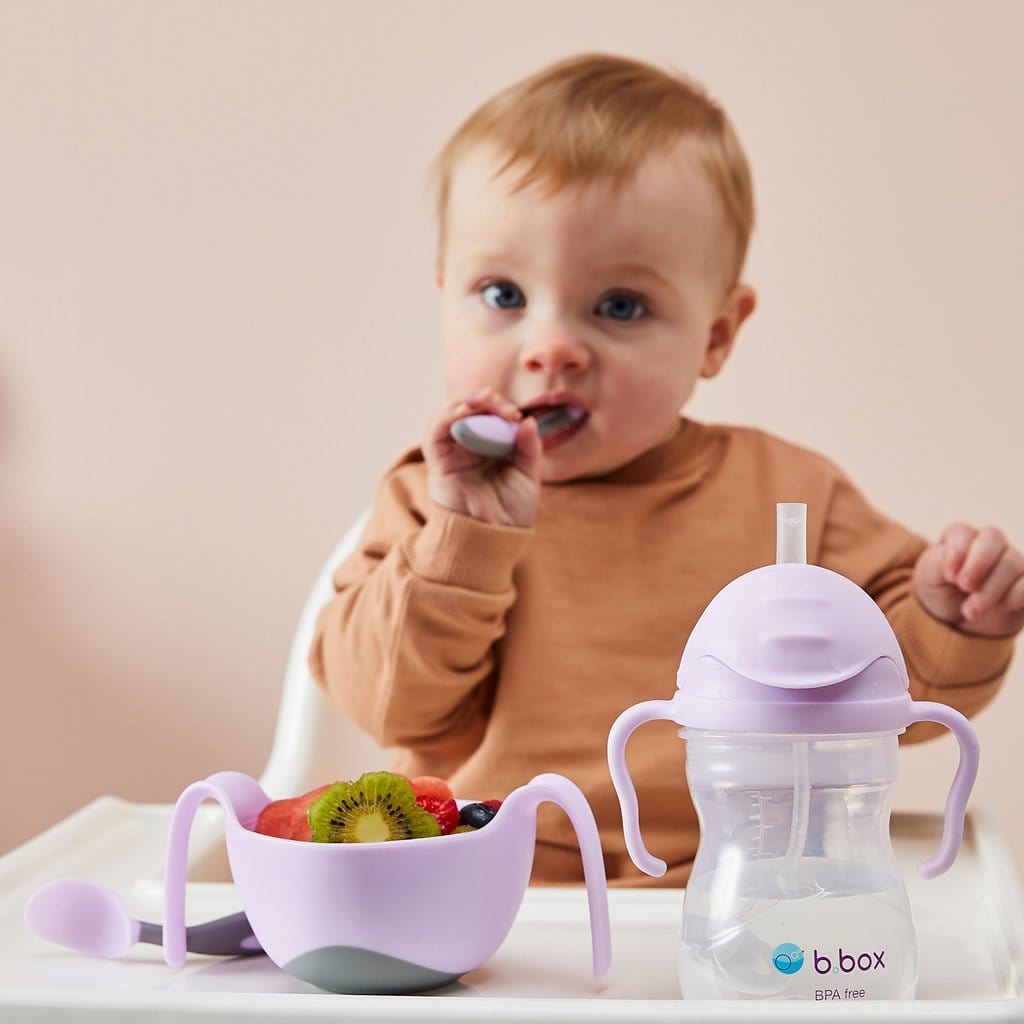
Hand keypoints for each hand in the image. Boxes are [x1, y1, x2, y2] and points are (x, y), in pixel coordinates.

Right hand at [422, 387, 542, 526]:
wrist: (494, 539)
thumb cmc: (511, 512)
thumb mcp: (528, 475)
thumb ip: (529, 448)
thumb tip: (528, 420)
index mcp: (490, 447)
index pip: (491, 415)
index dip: (501, 408)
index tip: (517, 414)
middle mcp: (468, 447)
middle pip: (470, 410)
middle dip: (486, 401)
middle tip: (503, 405)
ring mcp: (452, 453)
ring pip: (450, 415)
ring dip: (467, 402)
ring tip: (485, 400)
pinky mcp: (438, 463)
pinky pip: (435, 433)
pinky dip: (446, 416)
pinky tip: (464, 410)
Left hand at [913, 524, 1023, 636]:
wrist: (958, 621)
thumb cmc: (940, 590)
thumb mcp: (928, 577)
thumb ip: (938, 563)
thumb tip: (959, 562)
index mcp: (960, 537)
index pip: (962, 533)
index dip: (957, 552)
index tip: (949, 577)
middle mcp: (988, 543)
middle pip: (993, 538)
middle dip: (978, 564)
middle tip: (964, 587)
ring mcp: (1010, 561)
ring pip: (1011, 564)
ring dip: (990, 590)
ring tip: (970, 611)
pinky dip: (1013, 597)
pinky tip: (999, 608)